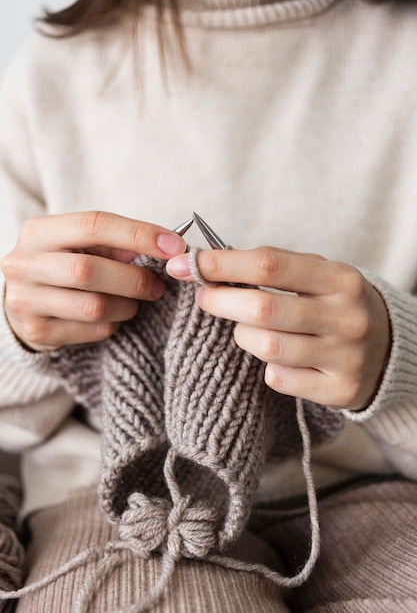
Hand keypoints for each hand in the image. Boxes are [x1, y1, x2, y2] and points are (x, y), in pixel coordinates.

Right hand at [1, 211, 185, 350]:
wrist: (25, 299)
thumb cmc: (64, 265)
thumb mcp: (82, 245)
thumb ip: (116, 243)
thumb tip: (163, 248)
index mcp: (38, 232)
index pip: (93, 225)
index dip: (138, 234)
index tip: (174, 246)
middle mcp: (24, 264)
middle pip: (89, 270)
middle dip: (134, 278)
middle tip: (158, 285)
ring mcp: (26, 301)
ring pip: (93, 306)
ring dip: (127, 305)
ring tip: (133, 301)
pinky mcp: (37, 332)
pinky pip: (93, 329)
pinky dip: (113, 323)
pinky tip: (112, 316)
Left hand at [166, 247, 390, 410]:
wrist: (388, 348)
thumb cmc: (335, 304)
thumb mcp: (318, 275)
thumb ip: (272, 267)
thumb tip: (208, 263)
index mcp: (341, 278)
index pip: (269, 264)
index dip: (222, 264)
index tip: (189, 263)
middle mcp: (347, 317)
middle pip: (263, 309)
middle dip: (221, 302)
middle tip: (205, 297)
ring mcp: (346, 356)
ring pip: (267, 347)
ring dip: (244, 336)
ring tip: (247, 329)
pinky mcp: (339, 389)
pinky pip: (279, 378)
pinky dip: (267, 367)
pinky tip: (278, 358)